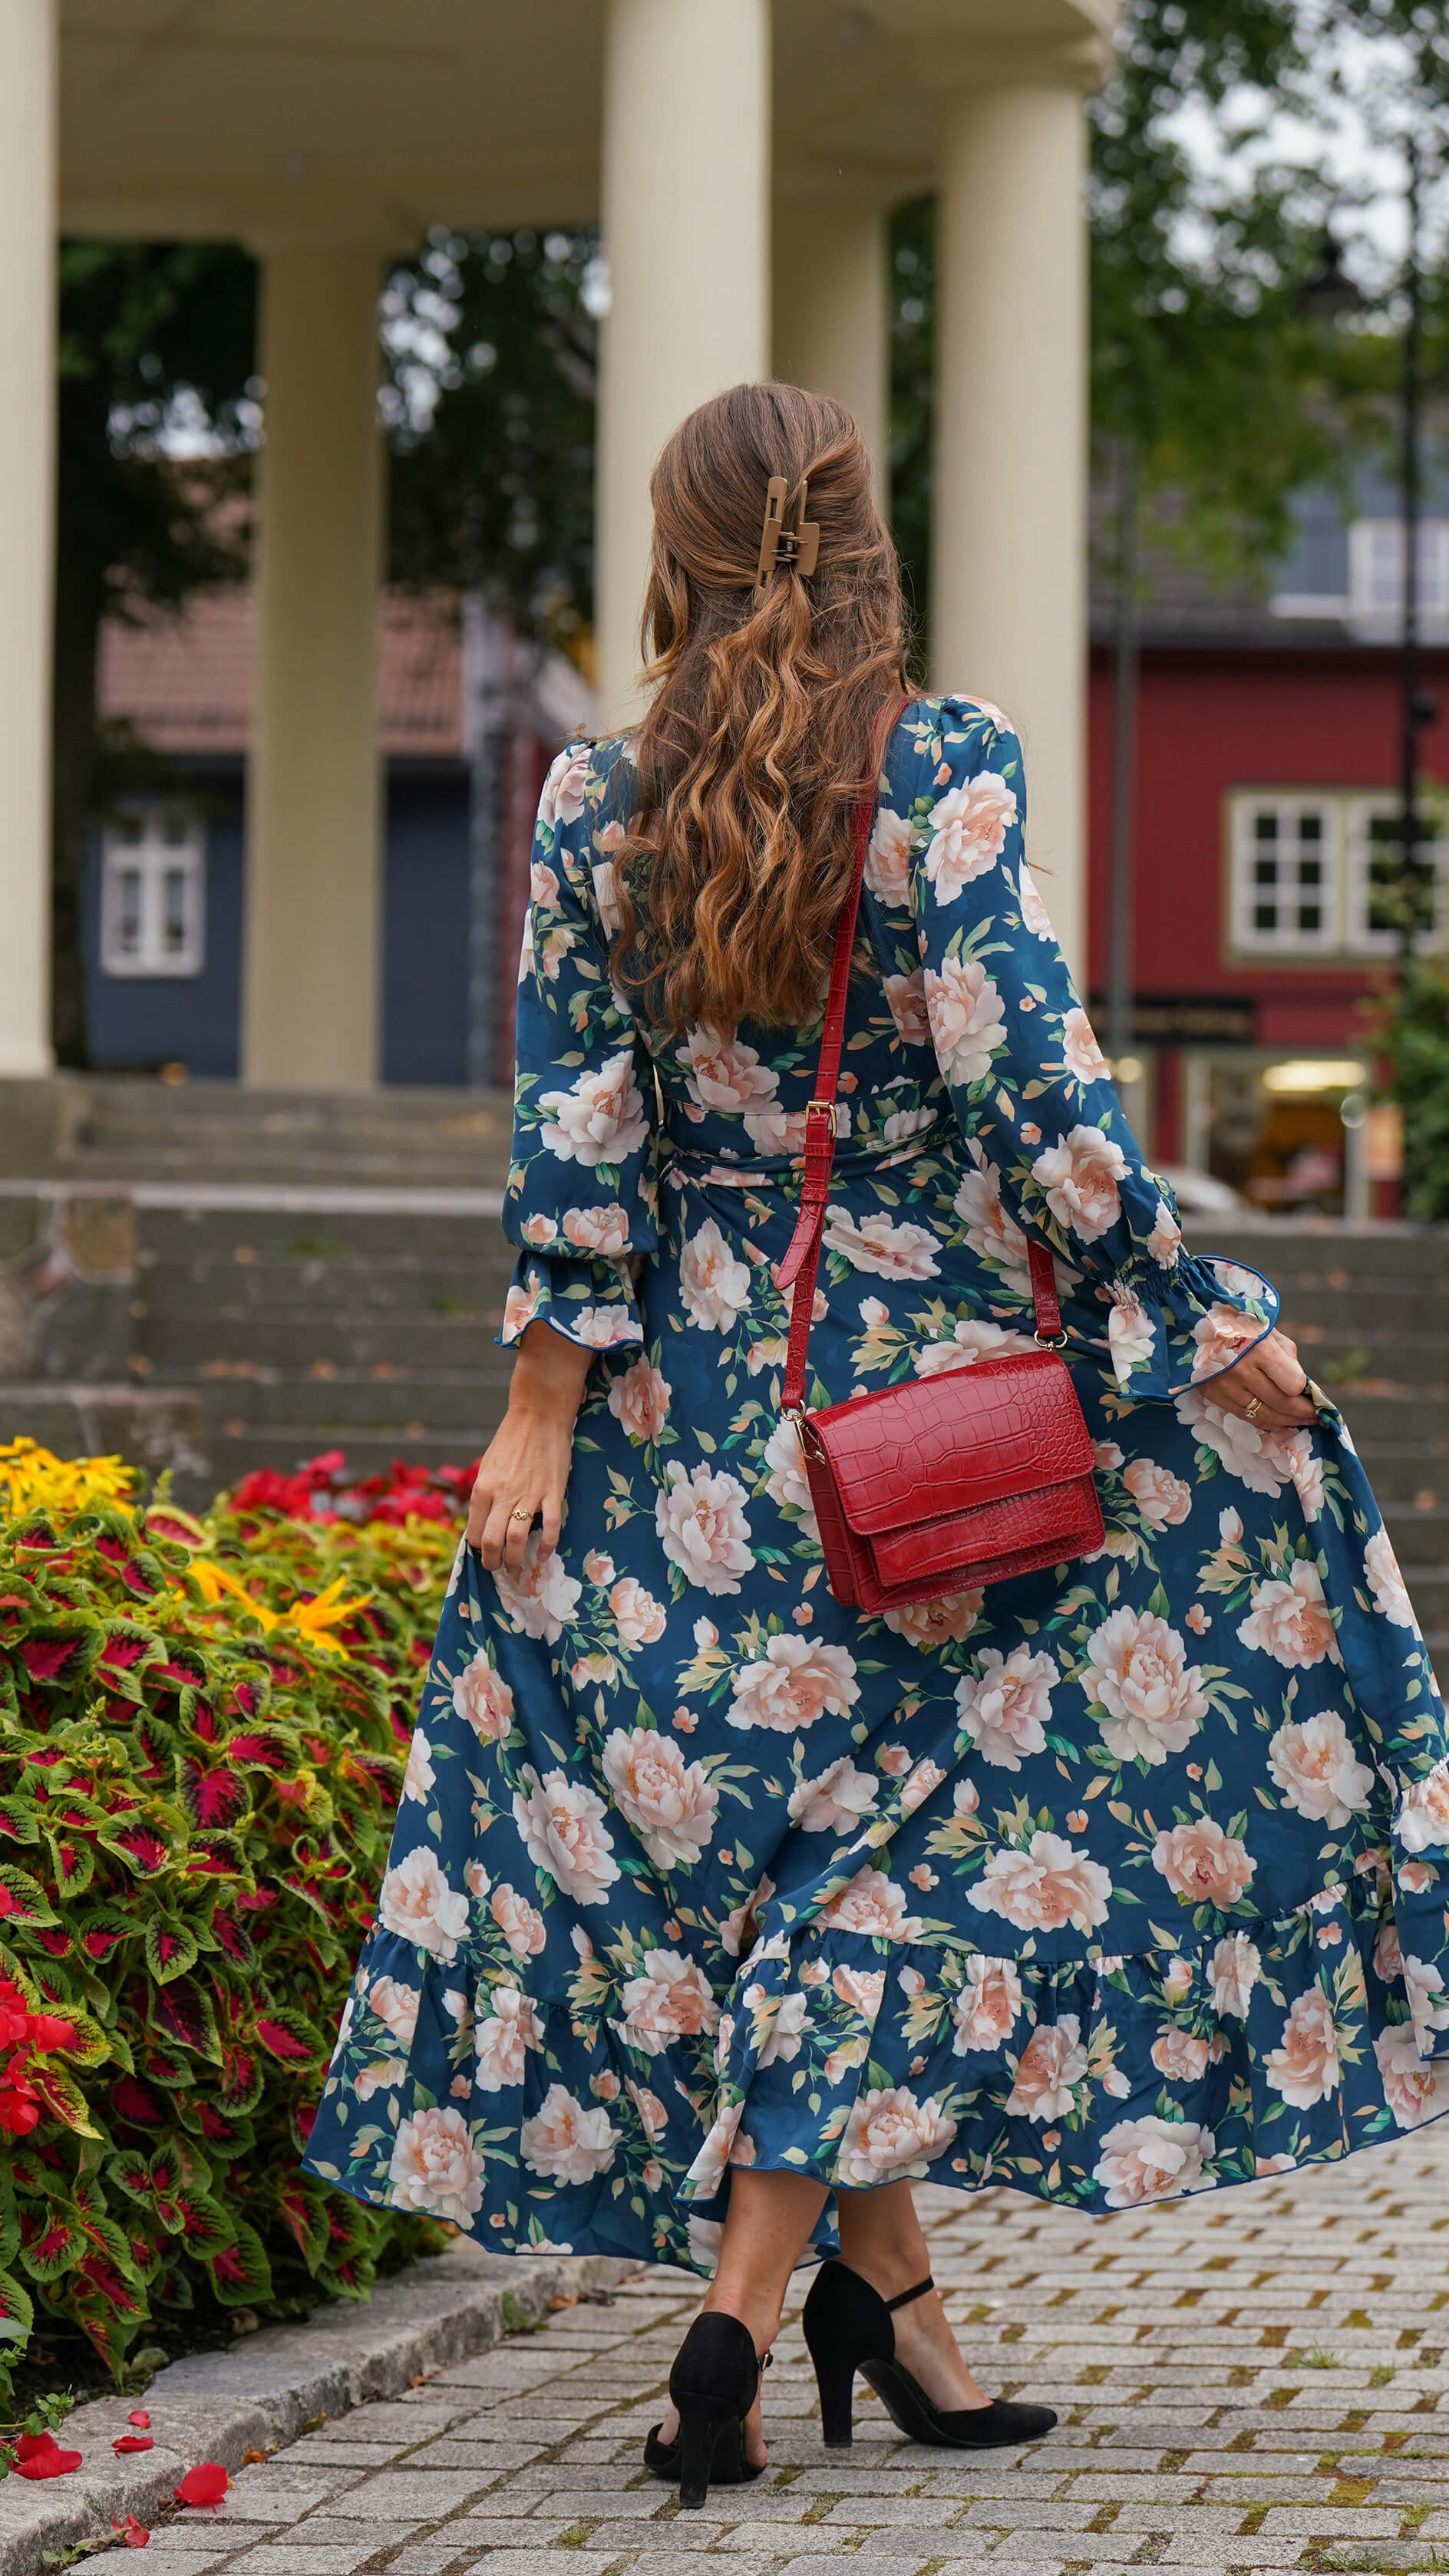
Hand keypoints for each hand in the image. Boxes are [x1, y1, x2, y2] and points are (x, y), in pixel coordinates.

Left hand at [467, 1320, 592, 1570]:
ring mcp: (529, 1495)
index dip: (477, 1548)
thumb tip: (483, 1521)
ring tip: (517, 1568)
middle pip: (492, 1542)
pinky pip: (550, 1527)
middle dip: (492, 1562)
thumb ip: (485, 1493)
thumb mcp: (488, 1465)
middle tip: (497, 1569)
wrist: (539, 1414)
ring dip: (516, 1561)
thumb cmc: (510, 1438)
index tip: (483, 1552)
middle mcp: (502, 1495)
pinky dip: (546, 1547)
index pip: (474, 1531)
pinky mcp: (553, 1492)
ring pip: (518, 1540)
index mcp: (483, 1488)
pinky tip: (542, 1555)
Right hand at [1208, 1327, 1316, 1429]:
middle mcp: (1241, 1370)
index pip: (1293, 1385)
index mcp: (1260, 1350)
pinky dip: (1264, 1423)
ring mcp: (1224, 1385)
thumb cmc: (1241, 1325)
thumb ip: (1288, 1360)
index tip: (1314, 1397)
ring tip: (1301, 1423)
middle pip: (1281, 1404)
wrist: (1198, 1323)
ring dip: (1286, 1423)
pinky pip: (1244, 1416)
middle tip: (1315, 1418)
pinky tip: (1278, 1423)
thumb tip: (1303, 1391)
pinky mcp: (1212, 1394)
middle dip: (1302, 1414)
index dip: (1305, 1393)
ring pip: (1263, 1415)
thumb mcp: (1270, 1333)